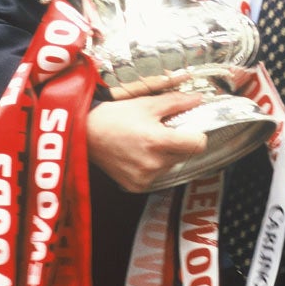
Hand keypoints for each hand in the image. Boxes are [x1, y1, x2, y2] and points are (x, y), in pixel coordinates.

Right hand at [87, 91, 206, 191]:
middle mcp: (153, 163)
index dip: (198, 134)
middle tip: (163, 131)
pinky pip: (157, 175)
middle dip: (179, 142)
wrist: (86, 133)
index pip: (198, 144)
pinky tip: (139, 154)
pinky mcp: (136, 186)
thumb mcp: (147, 104)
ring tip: (147, 142)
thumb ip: (176, 102)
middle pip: (185, 154)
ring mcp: (144, 177)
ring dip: (166, 154)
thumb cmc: (114, 117)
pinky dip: (153, 165)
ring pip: (172, 165)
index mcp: (158, 141)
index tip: (190, 128)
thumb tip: (198, 99)